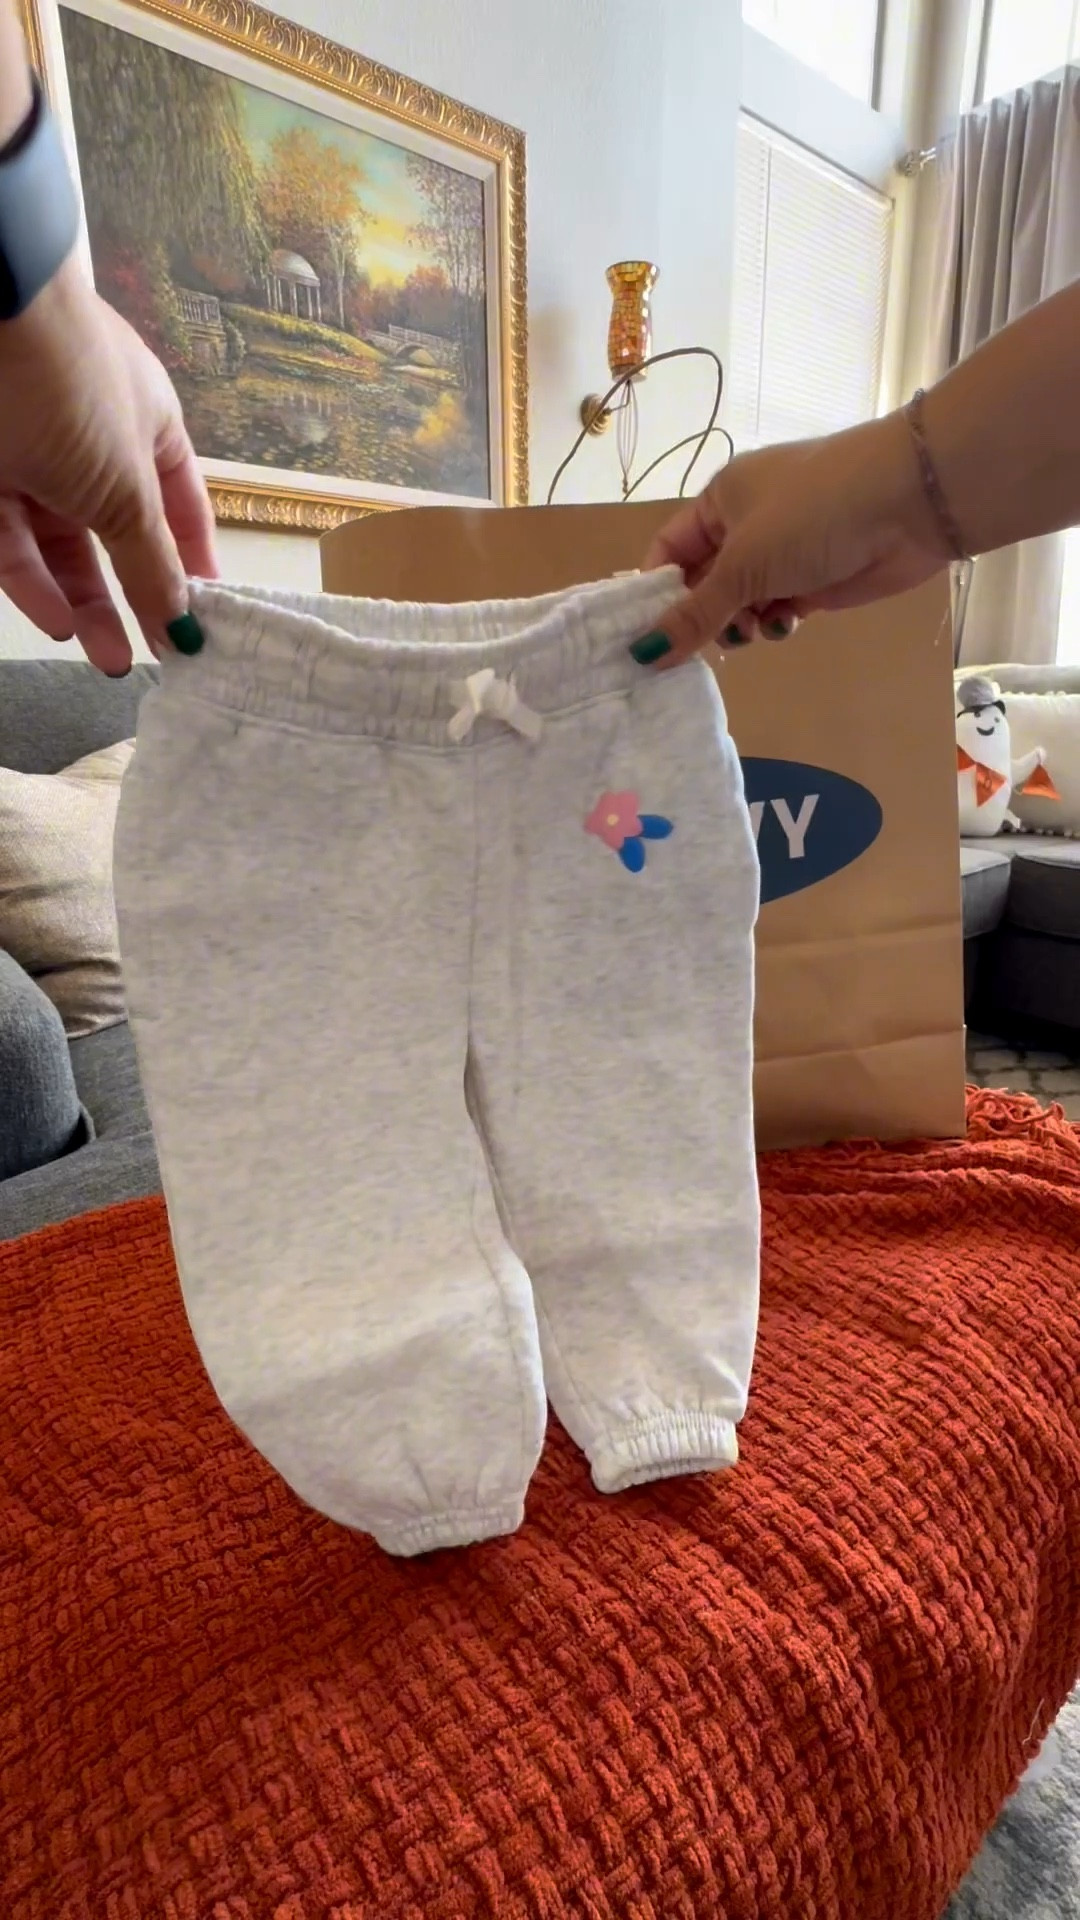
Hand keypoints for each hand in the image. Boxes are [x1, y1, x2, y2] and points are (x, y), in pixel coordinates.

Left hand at [0, 259, 216, 673]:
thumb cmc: (73, 387)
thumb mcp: (131, 490)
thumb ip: (156, 563)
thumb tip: (184, 622)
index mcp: (149, 423)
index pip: (180, 504)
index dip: (192, 560)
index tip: (201, 618)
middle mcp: (91, 438)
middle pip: (115, 533)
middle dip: (131, 596)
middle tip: (146, 656)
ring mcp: (31, 453)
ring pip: (58, 543)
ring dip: (82, 601)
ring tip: (105, 657)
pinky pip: (8, 537)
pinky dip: (32, 581)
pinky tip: (58, 620)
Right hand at [642, 412, 954, 663]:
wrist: (909, 502)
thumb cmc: (812, 515)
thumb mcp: (743, 564)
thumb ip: (695, 614)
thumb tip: (643, 655)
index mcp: (720, 500)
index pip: (669, 550)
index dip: (657, 592)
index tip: (647, 638)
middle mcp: (747, 524)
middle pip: (705, 582)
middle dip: (702, 616)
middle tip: (700, 648)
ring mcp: (785, 552)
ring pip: (741, 601)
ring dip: (739, 623)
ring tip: (750, 631)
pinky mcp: (816, 579)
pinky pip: (777, 608)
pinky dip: (775, 622)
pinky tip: (785, 624)